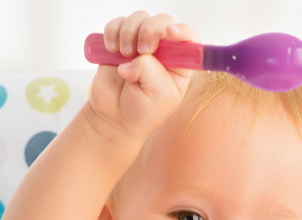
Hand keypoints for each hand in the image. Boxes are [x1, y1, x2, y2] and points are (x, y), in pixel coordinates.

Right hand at [87, 11, 200, 143]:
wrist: (115, 118)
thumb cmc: (143, 111)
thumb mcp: (158, 95)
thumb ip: (151, 70)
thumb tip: (134, 57)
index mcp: (179, 65)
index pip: (188, 38)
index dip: (181, 31)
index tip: (169, 33)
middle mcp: (163, 52)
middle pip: (162, 22)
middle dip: (150, 30)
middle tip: (141, 50)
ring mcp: (141, 46)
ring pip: (139, 19)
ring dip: (129, 32)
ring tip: (124, 54)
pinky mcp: (120, 43)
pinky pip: (117, 24)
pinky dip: (113, 32)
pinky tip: (112, 50)